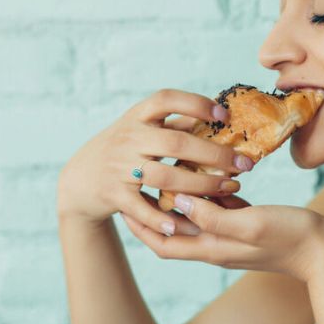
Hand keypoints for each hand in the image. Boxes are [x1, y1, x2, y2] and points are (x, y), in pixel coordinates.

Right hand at [56, 89, 254, 234]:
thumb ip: (175, 122)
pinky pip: (143, 209)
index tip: (224, 114)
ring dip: (201, 186)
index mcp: (138, 117)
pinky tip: (188, 224)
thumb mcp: (142, 128)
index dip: (195, 103)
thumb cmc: (123, 149)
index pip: (166, 99)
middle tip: (244, 164)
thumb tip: (217, 113)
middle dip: (214, 154)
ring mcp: (119, 167)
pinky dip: (164, 219)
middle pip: (175, 143)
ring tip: (229, 190)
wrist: (79, 179)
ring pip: (165, 178)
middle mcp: (128, 138)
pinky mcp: (114, 195)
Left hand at [121, 192, 323, 282]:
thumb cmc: (291, 236)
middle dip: (154, 210)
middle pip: (174, 231)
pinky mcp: (248, 226)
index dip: (140, 226)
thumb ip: (213, 216)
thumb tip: (178, 203)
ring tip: (169, 172)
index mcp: (213, 249)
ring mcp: (233, 237)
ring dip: (182, 199)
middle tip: (141, 183)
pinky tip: (210, 173)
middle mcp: (217, 246)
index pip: (162, 243)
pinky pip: (219, 210)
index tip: (125, 202)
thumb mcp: (250, 223)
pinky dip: (209, 194)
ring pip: (196, 218)